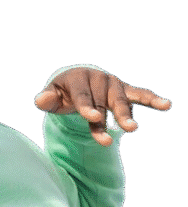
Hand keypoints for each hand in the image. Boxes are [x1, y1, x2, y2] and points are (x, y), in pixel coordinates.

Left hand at [34, 65, 170, 144]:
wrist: (74, 81)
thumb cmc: (61, 92)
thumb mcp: (52, 95)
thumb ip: (47, 99)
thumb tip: (40, 100)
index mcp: (79, 78)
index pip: (83, 95)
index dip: (87, 107)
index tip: (92, 118)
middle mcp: (98, 79)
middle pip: (106, 99)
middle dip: (113, 113)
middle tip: (122, 129)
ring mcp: (112, 85)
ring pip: (121, 100)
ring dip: (127, 114)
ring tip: (133, 128)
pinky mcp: (122, 91)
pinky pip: (139, 95)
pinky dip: (152, 100)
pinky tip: (166, 105)